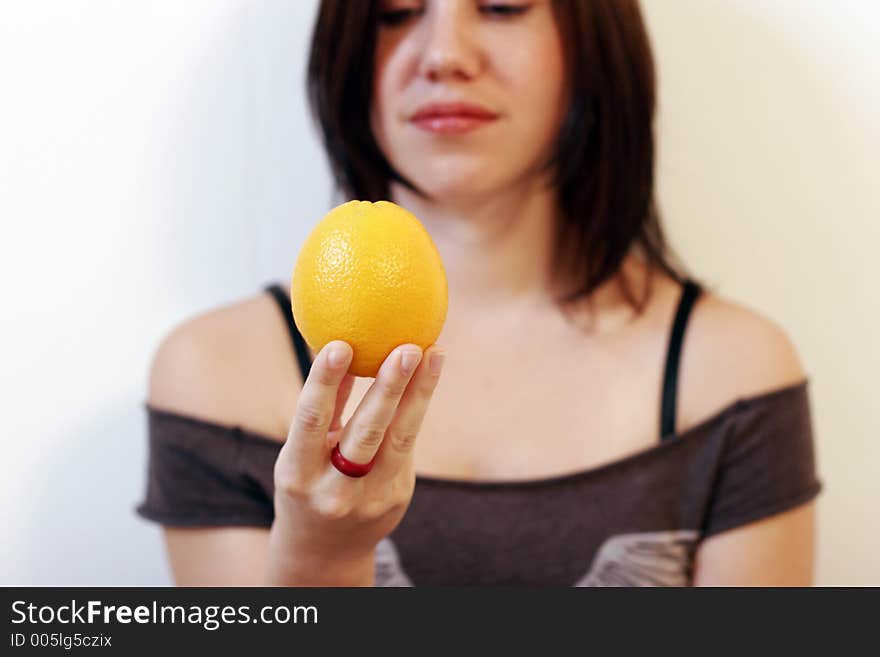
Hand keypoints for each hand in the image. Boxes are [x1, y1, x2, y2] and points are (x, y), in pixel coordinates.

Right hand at [267, 339, 443, 584]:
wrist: (325, 551)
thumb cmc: (308, 483)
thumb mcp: (300, 453)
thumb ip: (324, 408)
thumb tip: (341, 343)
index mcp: (298, 474)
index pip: (312, 421)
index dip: (325, 382)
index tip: (341, 344)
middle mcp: (335, 490)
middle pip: (367, 433)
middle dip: (390, 388)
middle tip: (408, 348)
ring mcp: (371, 498)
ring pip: (401, 438)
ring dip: (420, 392)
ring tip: (434, 352)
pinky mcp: (397, 497)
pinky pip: (406, 445)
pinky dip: (416, 407)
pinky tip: (428, 374)